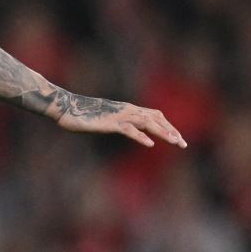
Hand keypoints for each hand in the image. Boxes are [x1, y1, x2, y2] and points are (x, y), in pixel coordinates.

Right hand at [50, 93, 185, 147]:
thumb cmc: (83, 114)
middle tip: (183, 144)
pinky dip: (140, 136)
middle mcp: (128, 110)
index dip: (168, 126)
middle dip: (171, 131)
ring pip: (147, 122)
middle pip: (156, 118)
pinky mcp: (110, 123)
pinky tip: (150, 144)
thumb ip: (118, 122)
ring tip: (175, 142)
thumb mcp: (105, 118)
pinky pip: (128, 129)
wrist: (67, 107)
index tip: (178, 138)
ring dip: (162, 132)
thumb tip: (127, 128)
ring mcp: (120, 115)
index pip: (155, 115)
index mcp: (128, 109)